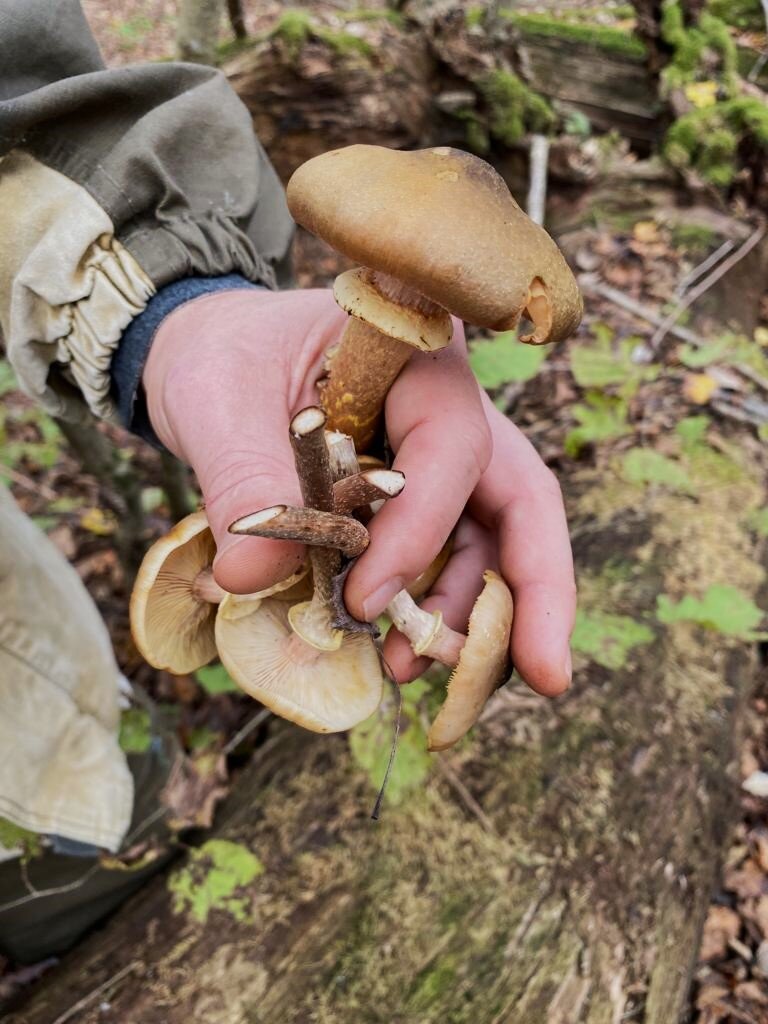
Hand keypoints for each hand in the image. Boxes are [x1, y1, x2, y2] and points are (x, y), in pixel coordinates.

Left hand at [143, 288, 575, 695]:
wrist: (212, 354)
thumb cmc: (224, 354)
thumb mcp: (218, 399)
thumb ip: (242, 478)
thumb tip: (251, 576)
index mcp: (416, 362)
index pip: (452, 446)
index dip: (420, 530)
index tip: (365, 601)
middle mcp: (447, 414)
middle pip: (519, 501)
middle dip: (537, 591)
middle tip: (547, 677)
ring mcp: (437, 466)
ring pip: (490, 543)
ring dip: (468, 617)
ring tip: (408, 668)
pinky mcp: (414, 507)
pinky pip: (443, 564)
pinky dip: (429, 613)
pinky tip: (398, 654)